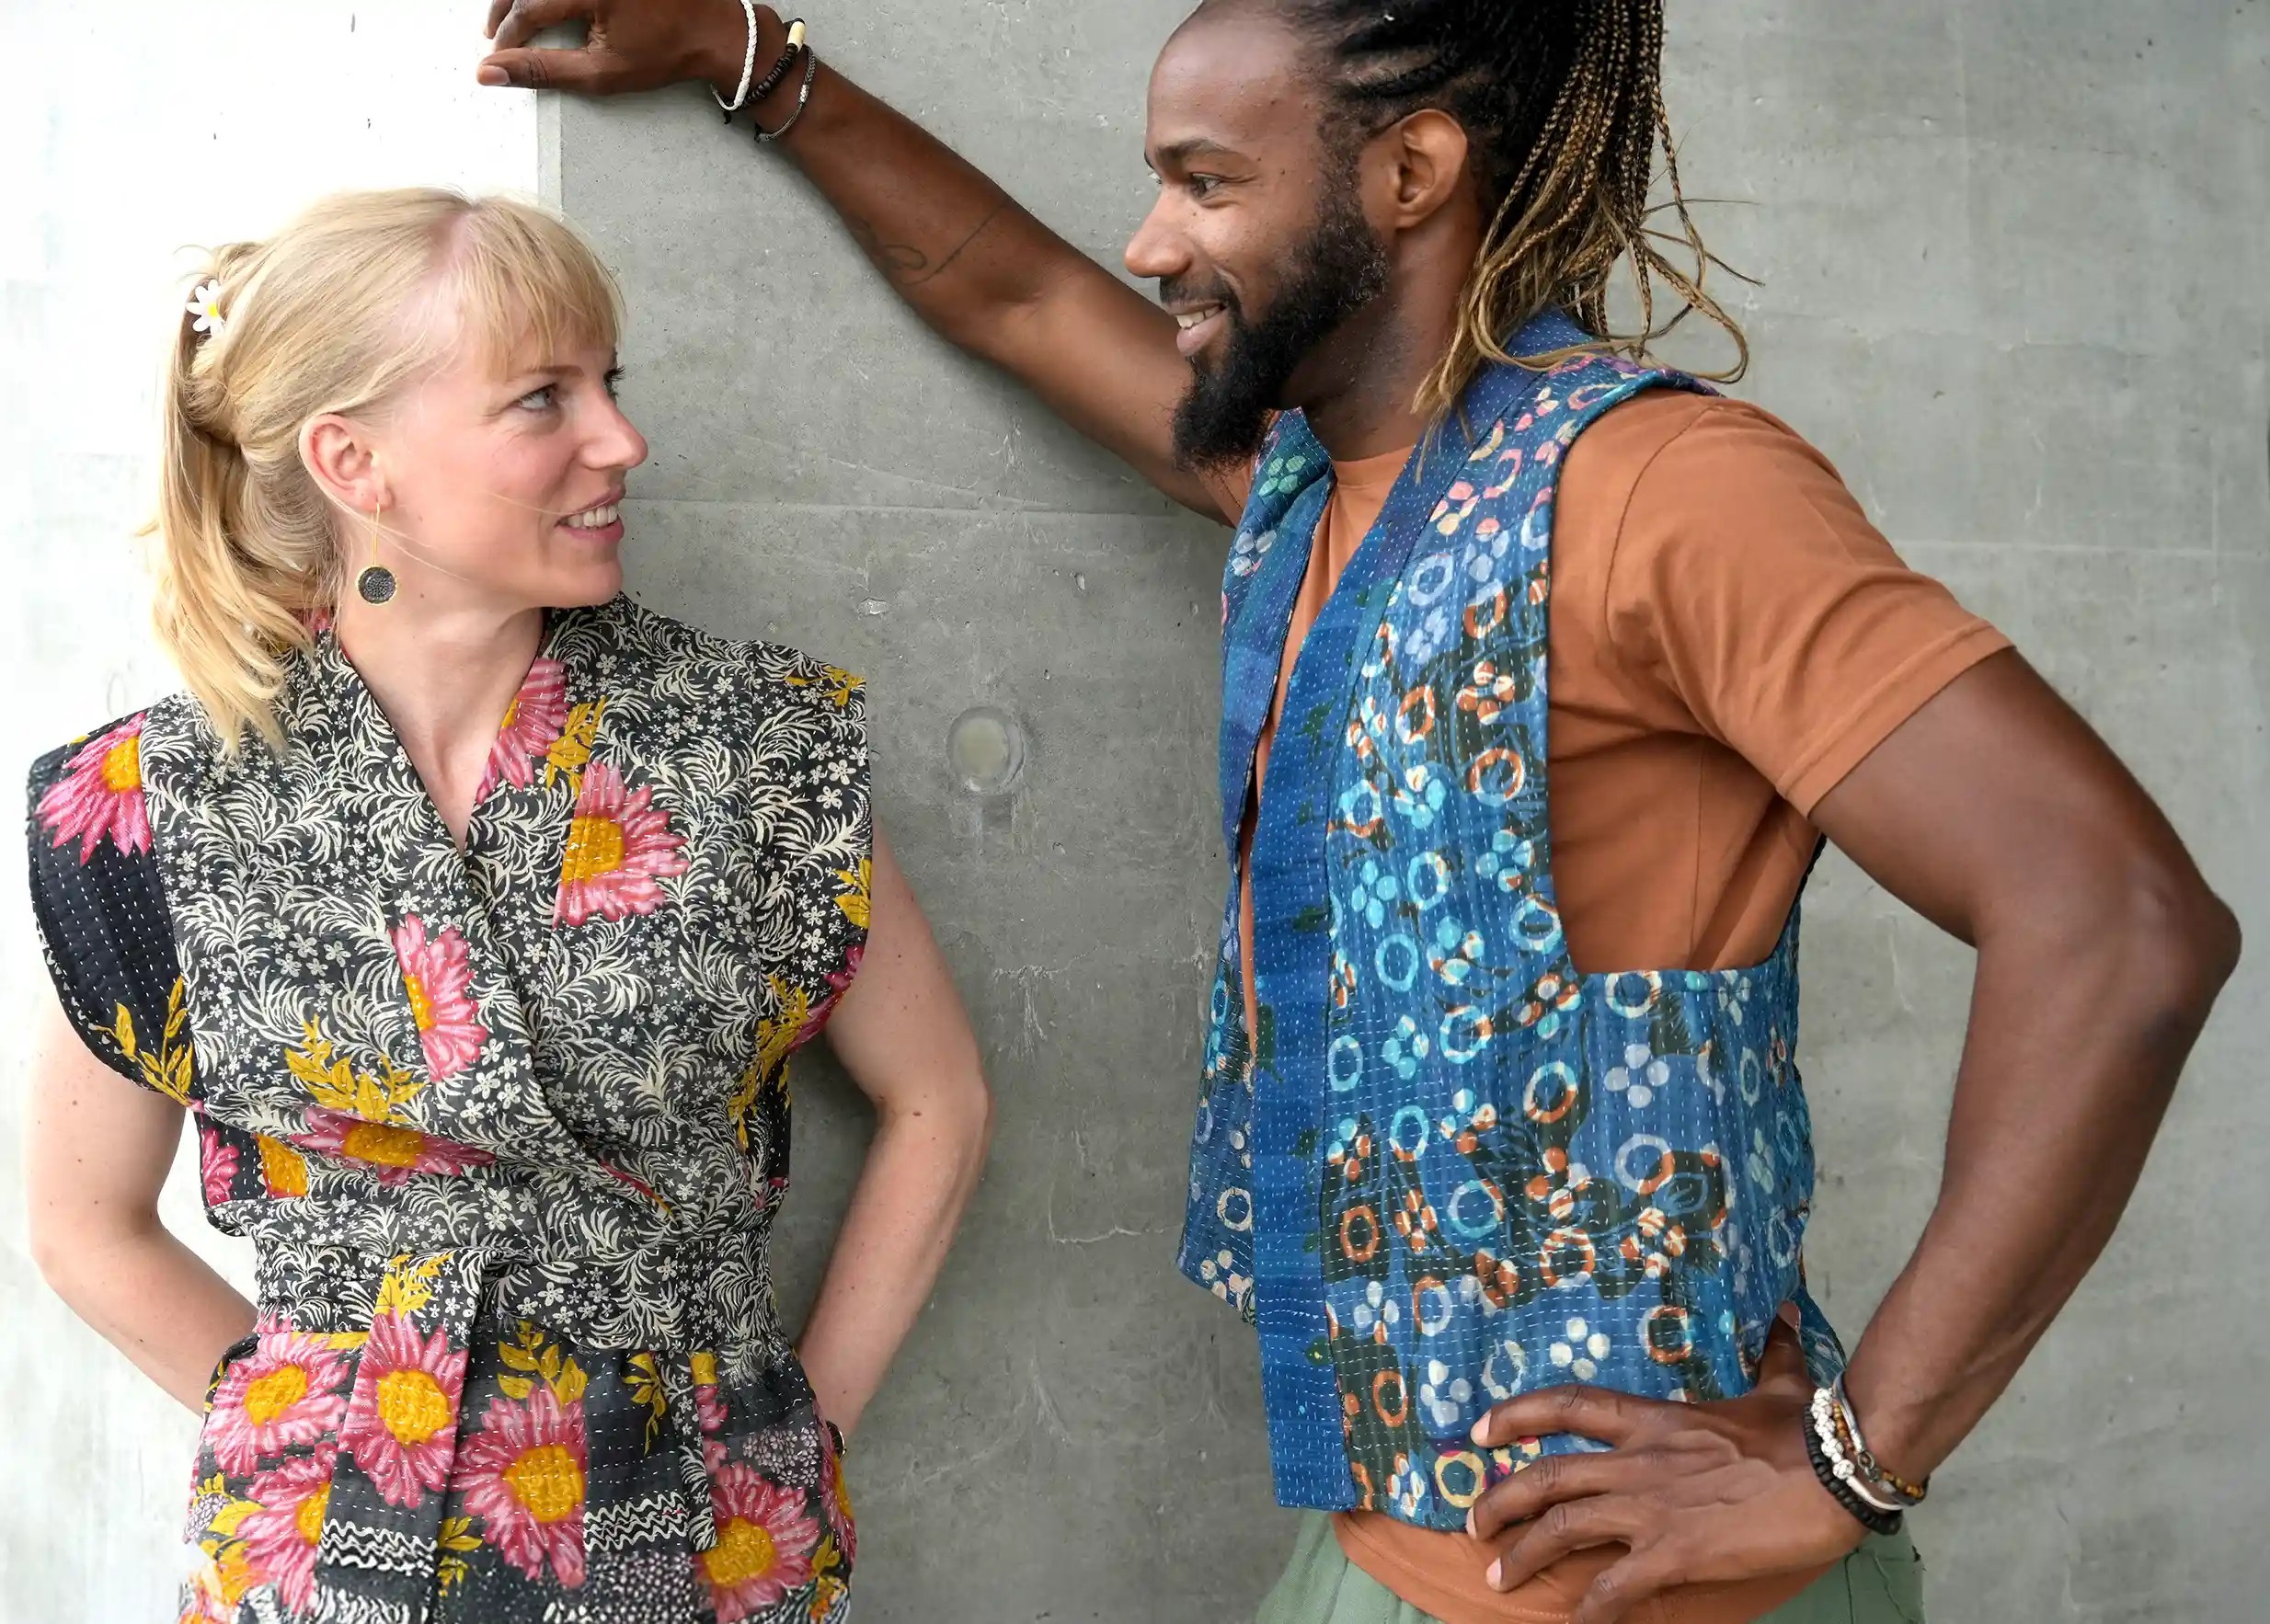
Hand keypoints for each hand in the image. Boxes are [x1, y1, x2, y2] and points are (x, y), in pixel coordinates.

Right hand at [477, 0, 762, 97]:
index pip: (528, 8)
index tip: (498, 55)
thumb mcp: (602, 71)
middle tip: (495, 35)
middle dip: (505, 8)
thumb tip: (490, 72)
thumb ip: (543, 70)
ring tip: (513, 18)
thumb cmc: (666, 53)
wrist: (714, 30)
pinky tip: (541, 2)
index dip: (508, 35)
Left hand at [1463, 1308, 1864, 1623]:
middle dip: (1500, 1501)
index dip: (1516, 1414)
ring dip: (1522, 1556)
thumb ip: (1771, 1352)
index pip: (1568, 1405)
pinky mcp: (1675, 1554)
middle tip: (1474, 1524)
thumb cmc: (1808, 1429)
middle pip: (1547, 1477)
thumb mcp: (1782, 1381)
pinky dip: (1590, 1610)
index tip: (1478, 1430)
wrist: (1835, 1470)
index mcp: (1655, 1419)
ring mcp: (1651, 1509)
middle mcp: (1638, 1462)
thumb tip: (1782, 1315)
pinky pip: (1615, 1587)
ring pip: (1563, 1529)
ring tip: (1496, 1579)